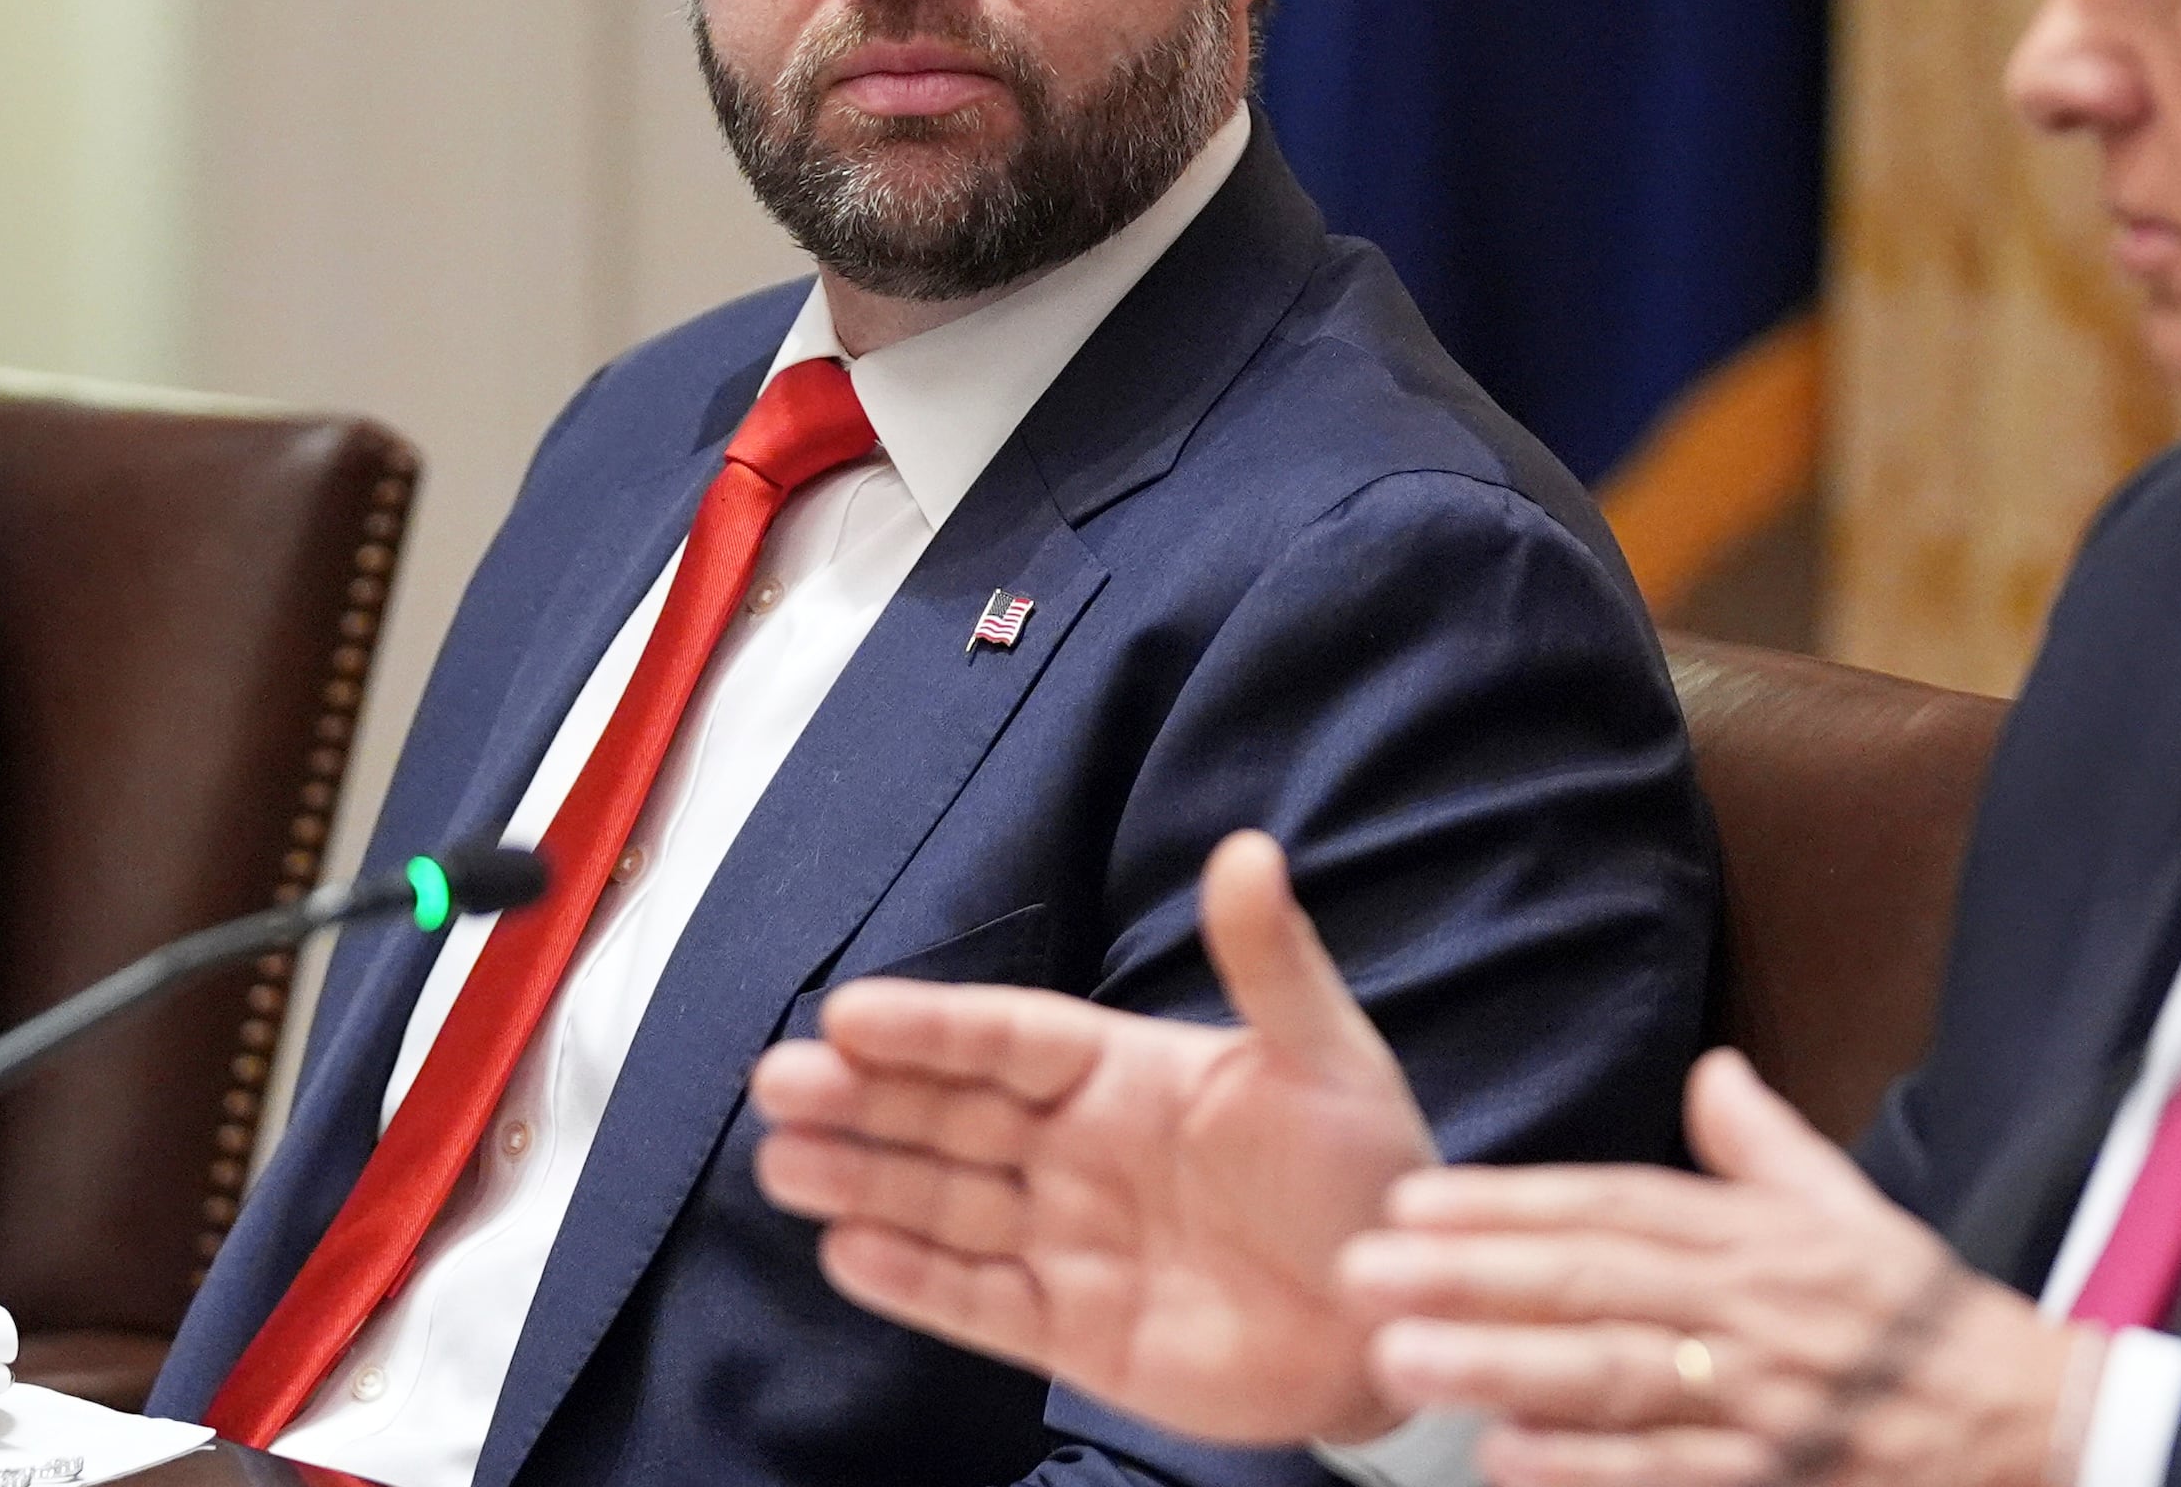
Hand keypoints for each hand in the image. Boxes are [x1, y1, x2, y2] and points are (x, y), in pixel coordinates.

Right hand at [748, 831, 1432, 1444]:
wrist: (1401, 1315)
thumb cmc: (1372, 1177)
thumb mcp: (1329, 1058)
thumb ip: (1271, 964)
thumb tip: (1247, 849)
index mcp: (1132, 1076)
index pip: (1009, 1040)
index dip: (932, 1027)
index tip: (850, 1013)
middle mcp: (1085, 1153)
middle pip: (954, 1116)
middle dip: (865, 1098)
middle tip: (779, 1082)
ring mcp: (1072, 1242)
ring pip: (945, 1203)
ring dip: (864, 1180)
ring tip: (785, 1161)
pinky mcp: (1076, 1332)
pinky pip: (977, 1301)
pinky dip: (913, 1281)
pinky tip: (849, 1252)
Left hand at [1342, 1050, 2089, 1486]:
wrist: (2031, 1421)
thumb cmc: (1924, 1319)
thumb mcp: (1854, 1211)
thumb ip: (1768, 1147)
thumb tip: (1712, 1070)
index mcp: (1760, 1239)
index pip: (1614, 1208)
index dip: (1510, 1203)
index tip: (1412, 1200)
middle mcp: (1751, 1312)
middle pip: (1593, 1285)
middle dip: (1472, 1276)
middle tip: (1362, 1268)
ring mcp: (1758, 1403)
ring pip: (1614, 1380)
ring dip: (1502, 1369)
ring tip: (1401, 1359)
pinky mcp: (1773, 1480)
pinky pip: (1668, 1475)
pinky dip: (1586, 1472)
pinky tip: (1505, 1460)